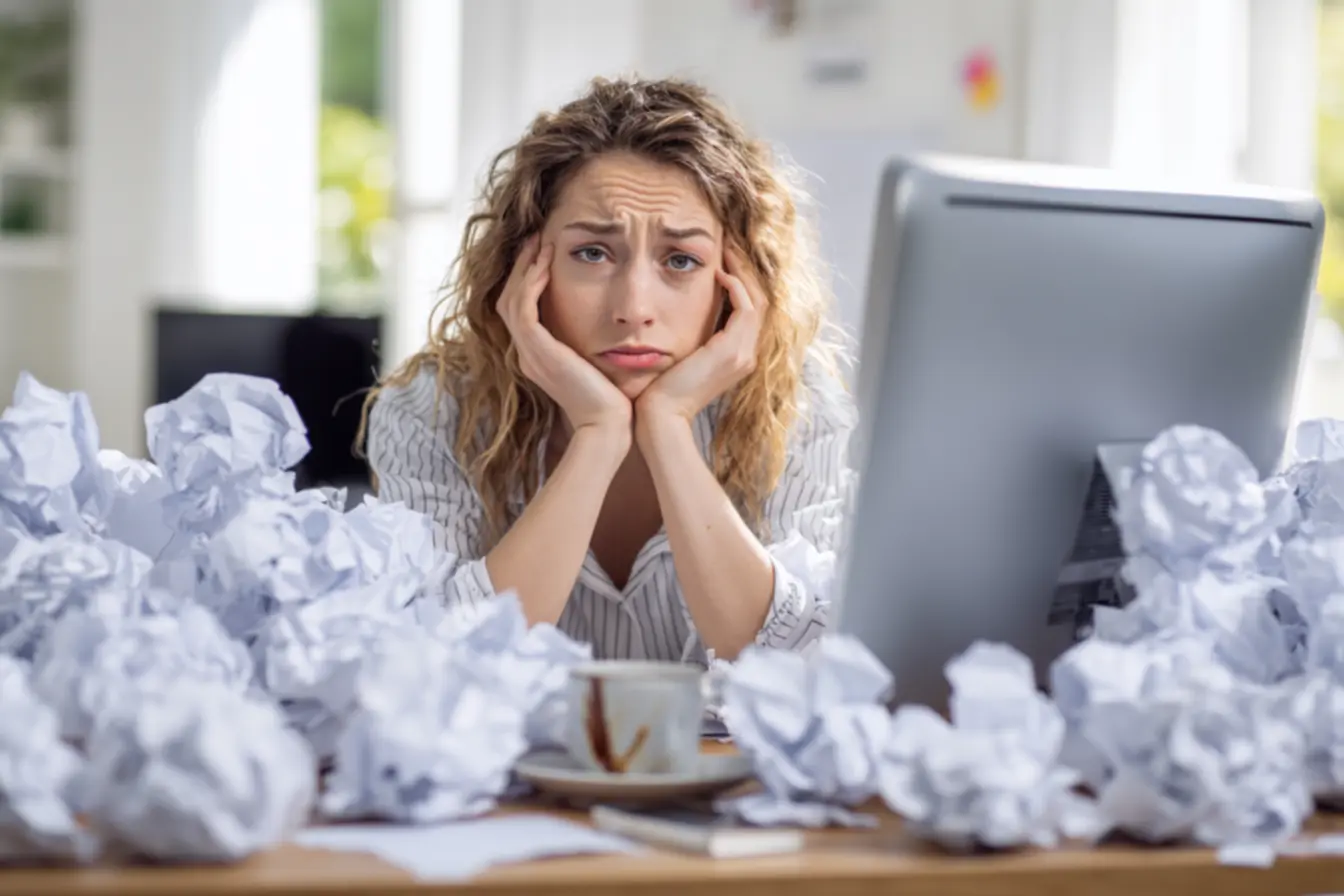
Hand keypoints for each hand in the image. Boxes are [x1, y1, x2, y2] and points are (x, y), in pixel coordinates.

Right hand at [498, 236, 631, 434]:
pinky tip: (546, 262)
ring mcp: (529, 354)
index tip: (545, 254)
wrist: (610, 426)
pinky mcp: (537, 351)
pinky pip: (523, 307)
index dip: (528, 281)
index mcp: (539, 358)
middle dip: (522, 268)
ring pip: (512, 299)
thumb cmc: (614, 401)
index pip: (522, 311)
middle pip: (509, 300)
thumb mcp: (600, 365)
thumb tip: (613, 326)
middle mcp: (528, 355)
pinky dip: (532, 282)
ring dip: (525, 268)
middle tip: (536, 239)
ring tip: (540, 242)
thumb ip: (595, 345)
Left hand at [636, 246, 764, 422]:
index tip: (724, 259)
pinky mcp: (731, 352)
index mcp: (738, 357)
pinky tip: (718, 273)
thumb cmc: (661, 389)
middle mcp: (747, 355)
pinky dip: (735, 287)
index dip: (743, 282)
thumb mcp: (683, 356)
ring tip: (727, 250)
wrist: (660, 416)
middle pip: (761, 301)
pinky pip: (746, 308)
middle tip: (730, 245)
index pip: (751, 311)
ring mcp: (743, 355)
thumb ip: (693, 337)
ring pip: (758, 301)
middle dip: (747, 271)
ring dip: (743, 272)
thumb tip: (684, 312)